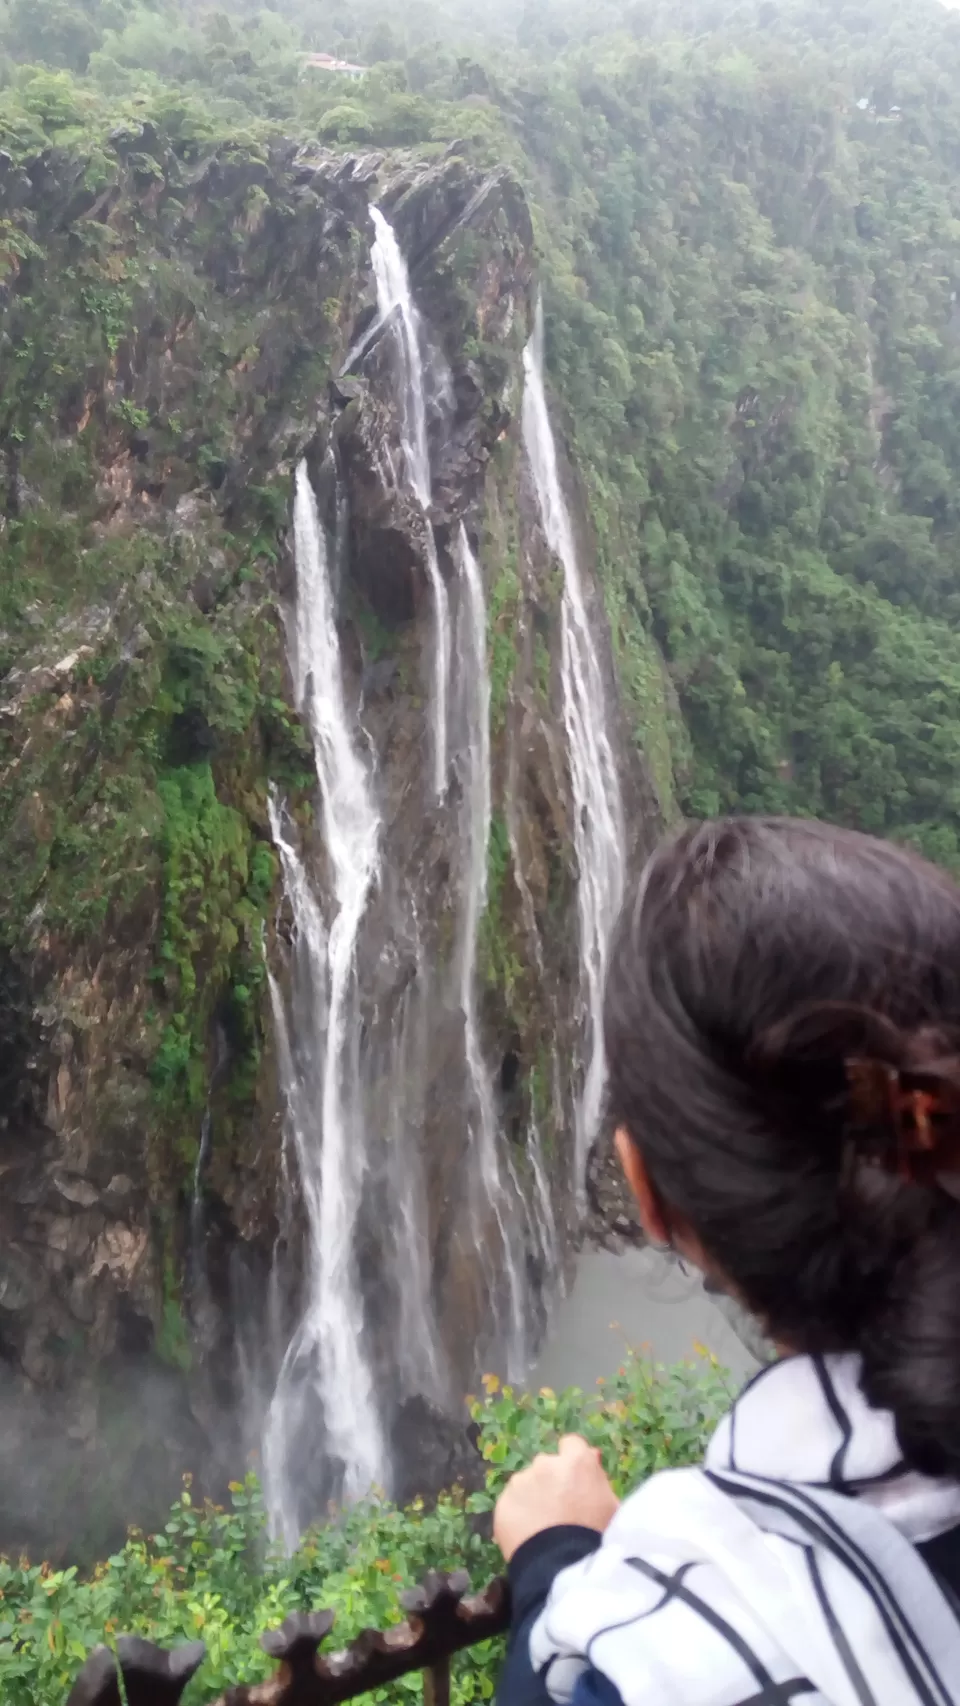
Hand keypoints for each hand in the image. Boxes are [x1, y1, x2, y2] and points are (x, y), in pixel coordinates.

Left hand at [493, 1435, 619, 1561]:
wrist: (565, 1569)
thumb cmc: (598, 1538)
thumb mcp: (612, 1507)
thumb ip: (599, 1479)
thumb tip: (591, 1456)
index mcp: (576, 1461)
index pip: (571, 1444)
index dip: (573, 1463)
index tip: (575, 1480)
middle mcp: (545, 1464)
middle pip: (547, 1465)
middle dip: (552, 1481)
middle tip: (560, 1510)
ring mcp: (520, 1483)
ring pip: (526, 1484)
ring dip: (533, 1497)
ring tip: (542, 1527)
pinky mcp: (502, 1504)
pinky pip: (511, 1504)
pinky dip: (518, 1515)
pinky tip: (528, 1536)